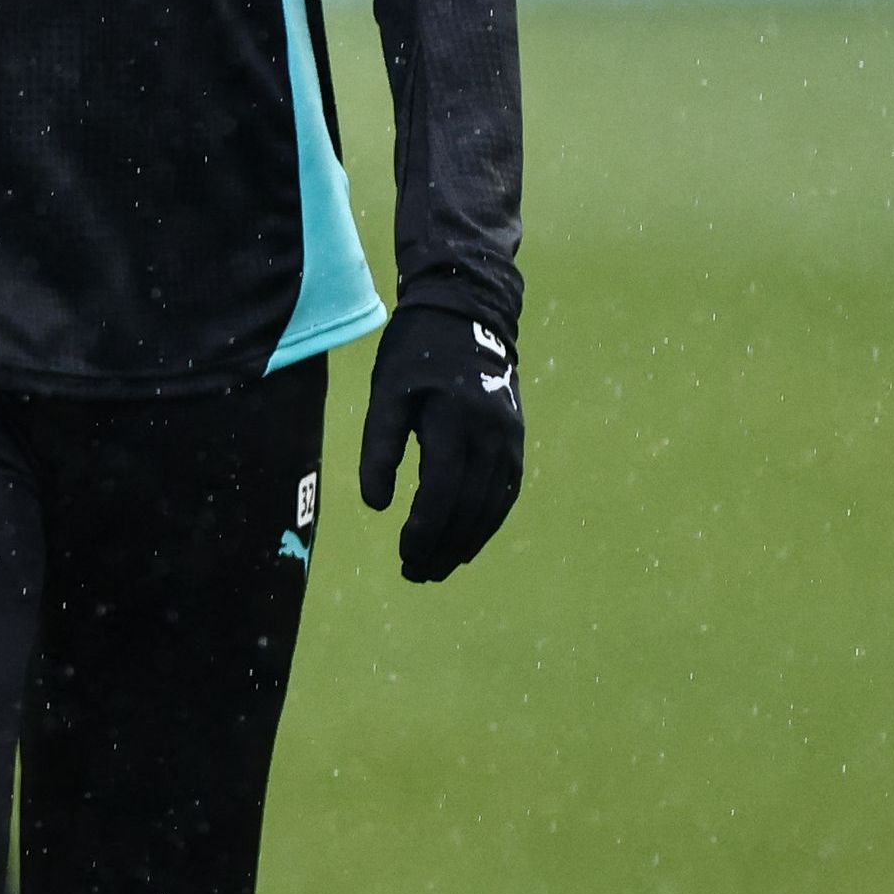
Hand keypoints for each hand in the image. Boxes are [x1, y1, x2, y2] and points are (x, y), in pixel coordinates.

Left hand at [358, 303, 523, 581]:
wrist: (469, 319)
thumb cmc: (415, 357)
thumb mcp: (386, 395)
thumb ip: (379, 449)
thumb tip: (376, 505)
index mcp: (455, 422)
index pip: (441, 492)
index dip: (423, 531)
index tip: (402, 555)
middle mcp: (491, 436)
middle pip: (469, 508)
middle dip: (442, 547)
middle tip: (414, 574)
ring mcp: (510, 441)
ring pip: (491, 508)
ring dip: (466, 544)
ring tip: (436, 570)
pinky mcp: (516, 443)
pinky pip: (505, 494)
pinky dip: (487, 524)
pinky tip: (467, 545)